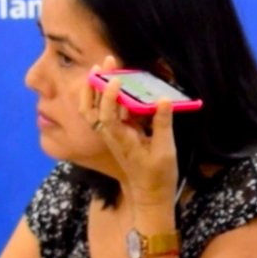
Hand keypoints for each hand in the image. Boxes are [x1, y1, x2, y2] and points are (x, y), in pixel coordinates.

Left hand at [81, 54, 178, 206]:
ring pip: (94, 109)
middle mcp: (111, 135)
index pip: (107, 116)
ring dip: (96, 88)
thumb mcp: (165, 150)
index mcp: (121, 140)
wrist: (150, 195)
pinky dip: (108, 97)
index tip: (116, 79)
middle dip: (95, 84)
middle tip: (105, 62)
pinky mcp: (119, 134)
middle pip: (91, 108)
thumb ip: (162, 124)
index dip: (108, 96)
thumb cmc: (158, 176)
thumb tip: (164, 99)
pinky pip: (107, 112)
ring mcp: (113, 134)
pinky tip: (119, 84)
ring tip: (105, 67)